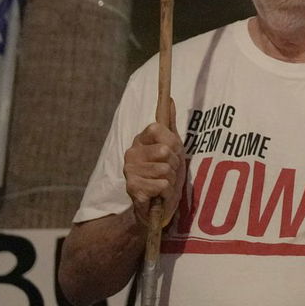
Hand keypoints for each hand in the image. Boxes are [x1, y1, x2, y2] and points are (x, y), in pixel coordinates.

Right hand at [122, 99, 182, 226]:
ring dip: (171, 180)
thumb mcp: (172, 146)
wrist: (155, 206)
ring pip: (165, 169)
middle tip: (169, 172)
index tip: (171, 152)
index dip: (172, 142)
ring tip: (163, 184)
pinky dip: (166, 192)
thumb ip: (170, 123)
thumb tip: (171, 99)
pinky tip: (159, 195)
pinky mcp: (132, 188)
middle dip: (174, 164)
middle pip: (166, 150)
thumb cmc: (165, 174)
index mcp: (140, 140)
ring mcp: (130, 170)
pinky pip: (162, 185)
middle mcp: (131, 153)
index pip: (158, 128)